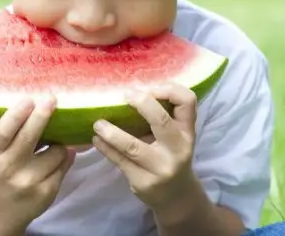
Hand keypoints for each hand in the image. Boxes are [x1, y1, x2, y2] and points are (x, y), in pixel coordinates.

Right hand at [0, 96, 74, 235]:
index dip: (15, 115)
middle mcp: (9, 169)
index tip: (28, 99)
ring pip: (57, 150)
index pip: (2, 133)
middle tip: (51, 99)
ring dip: (59, 144)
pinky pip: (65, 164)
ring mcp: (29, 182)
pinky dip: (65, 158)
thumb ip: (14, 136)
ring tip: (51, 147)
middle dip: (42, 115)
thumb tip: (41, 106)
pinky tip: (56, 161)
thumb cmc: (1, 175)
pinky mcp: (47, 192)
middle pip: (28, 138)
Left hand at [91, 83, 199, 220]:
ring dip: (112, 132)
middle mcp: (178, 149)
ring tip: (97, 123)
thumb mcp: (178, 135)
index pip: (187, 101)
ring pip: (133, 146)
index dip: (168, 89)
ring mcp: (160, 168)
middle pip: (162, 120)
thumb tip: (133, 87)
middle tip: (125, 96)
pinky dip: (105, 148)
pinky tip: (97, 140)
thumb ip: (166, 114)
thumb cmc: (172, 156)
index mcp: (187, 131)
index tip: (148, 87)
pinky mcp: (143, 182)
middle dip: (142, 104)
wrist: (176, 198)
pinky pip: (120, 161)